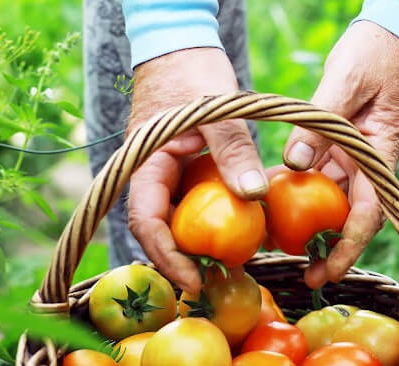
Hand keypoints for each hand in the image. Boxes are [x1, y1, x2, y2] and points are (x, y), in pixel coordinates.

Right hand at [126, 48, 266, 293]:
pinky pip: (195, 204)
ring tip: (232, 267)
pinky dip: (214, 221)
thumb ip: (233, 151)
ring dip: (200, 245)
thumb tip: (254, 197)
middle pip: (160, 230)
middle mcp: (150, 176)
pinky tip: (241, 234)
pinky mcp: (185, 172)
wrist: (182, 49)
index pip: (146, 221)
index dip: (167, 256)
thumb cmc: (193, 74)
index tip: (193, 278)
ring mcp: (167, 175)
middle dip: (185, 260)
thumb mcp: (218, 112)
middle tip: (217, 284)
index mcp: (144, 164)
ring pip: (178, 220)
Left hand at [282, 21, 398, 288]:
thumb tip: (293, 163)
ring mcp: (357, 155)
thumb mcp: (345, 82)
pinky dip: (303, 187)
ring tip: (283, 244)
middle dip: (331, 248)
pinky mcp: (343, 145)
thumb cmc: (376, 54)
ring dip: (313, 222)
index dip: (350, 246)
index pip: (370, 211)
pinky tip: (276, 196)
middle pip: (353, 214)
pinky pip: (323, 173)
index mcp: (380, 152)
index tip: (330, 271)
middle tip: (305, 275)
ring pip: (335, 198)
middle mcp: (370, 161)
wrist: (394, 35)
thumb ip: (320, 124)